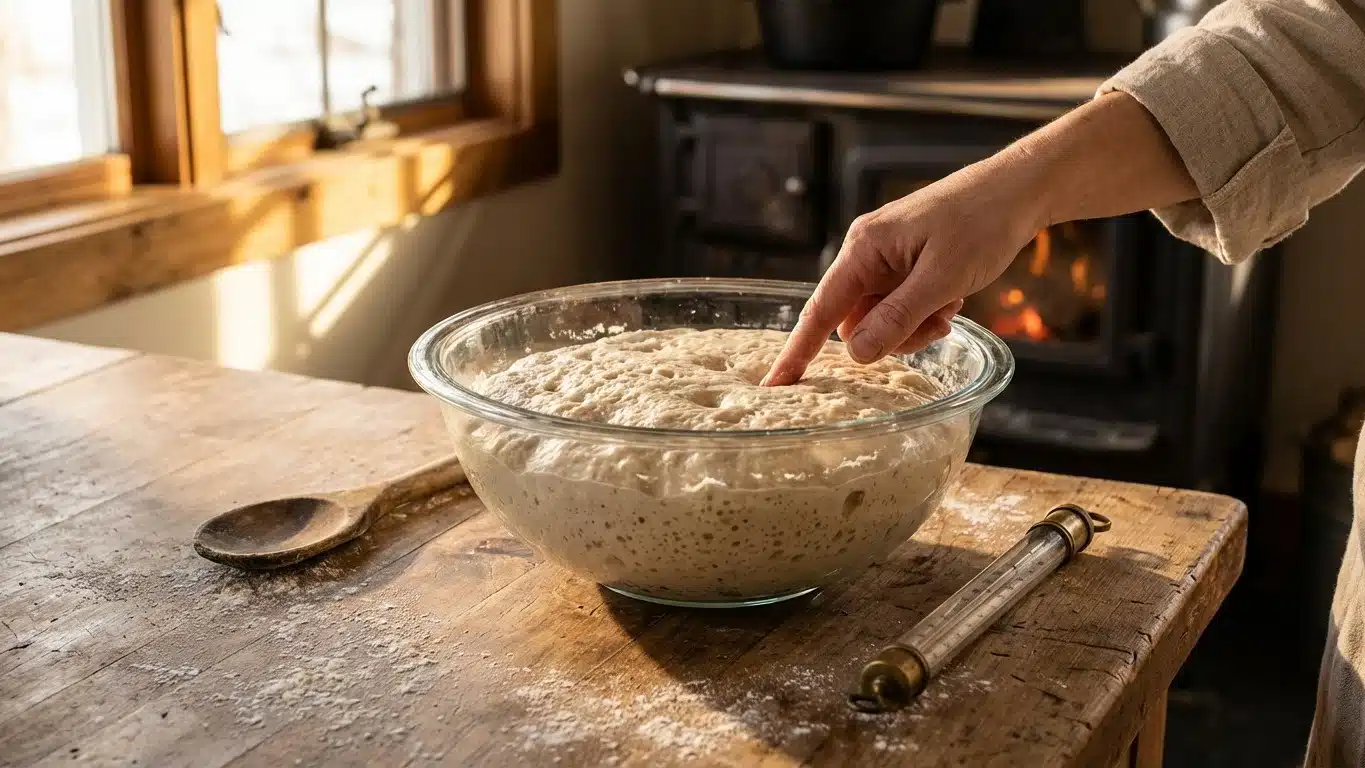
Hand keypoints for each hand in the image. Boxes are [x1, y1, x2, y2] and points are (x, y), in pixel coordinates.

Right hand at [762, 150, 1046, 385]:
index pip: (820, 310)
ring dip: (914, 325)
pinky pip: (901, 306)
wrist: (1019, 190)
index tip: (777, 384)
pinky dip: (925, 313)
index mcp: (864, 248)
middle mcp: (867, 253)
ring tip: (949, 306)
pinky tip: (953, 297)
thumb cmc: (982, 222)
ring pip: (881, 318)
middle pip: (856, 321)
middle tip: (935, 324)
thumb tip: (858, 352)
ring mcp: (887, 259)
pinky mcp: (907, 265)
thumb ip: (897, 317)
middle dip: (892, 334)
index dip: (799, 350)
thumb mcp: (942, 278)